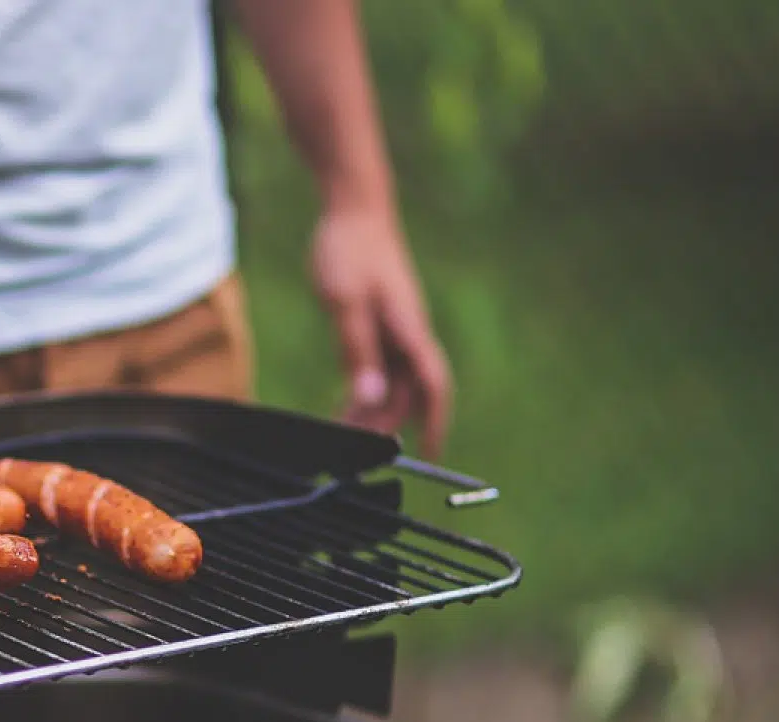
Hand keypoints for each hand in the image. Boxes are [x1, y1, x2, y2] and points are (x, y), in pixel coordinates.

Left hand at [310, 204, 451, 457]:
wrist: (353, 210)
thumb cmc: (349, 250)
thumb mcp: (344, 302)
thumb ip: (357, 350)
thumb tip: (371, 397)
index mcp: (409, 329)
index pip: (432, 386)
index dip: (434, 422)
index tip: (429, 454)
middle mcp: (409, 333)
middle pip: (408, 392)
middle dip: (387, 424)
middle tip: (354, 450)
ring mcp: (397, 328)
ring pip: (393, 382)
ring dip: (374, 409)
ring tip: (344, 431)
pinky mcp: (383, 322)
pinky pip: (381, 366)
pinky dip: (366, 388)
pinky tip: (347, 402)